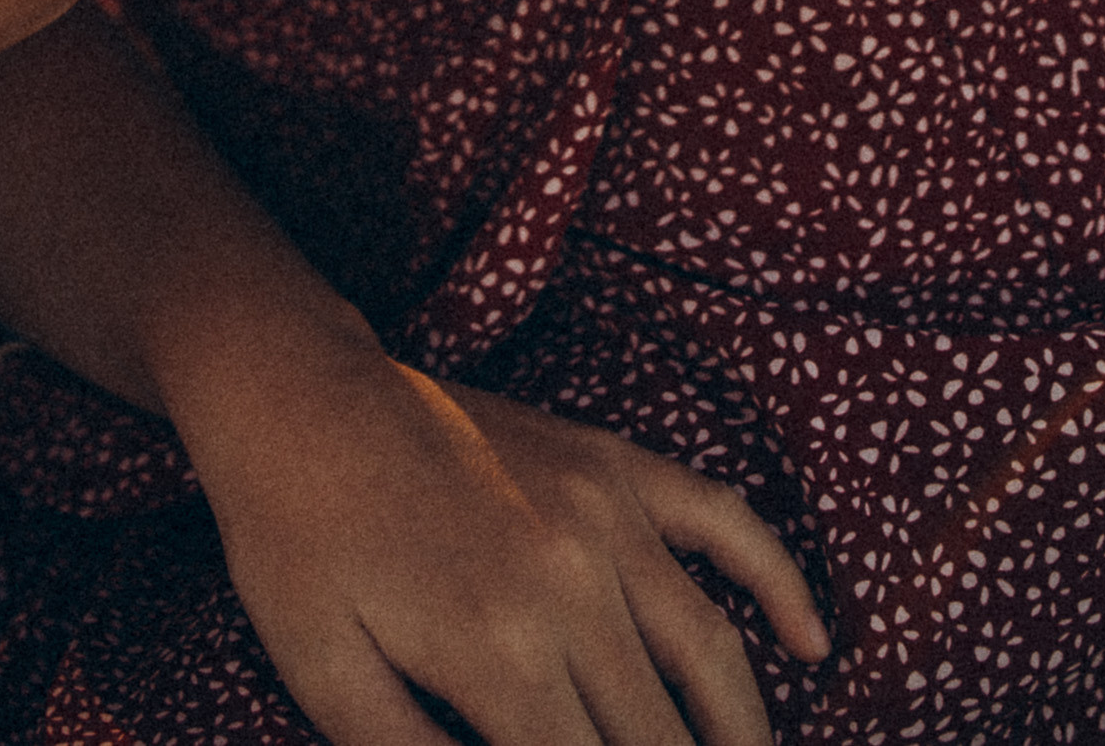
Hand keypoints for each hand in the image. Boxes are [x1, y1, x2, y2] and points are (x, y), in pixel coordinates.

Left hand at [180, 331, 826, 745]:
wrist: (295, 394)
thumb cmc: (295, 546)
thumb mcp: (328, 681)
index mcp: (501, 649)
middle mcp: (573, 580)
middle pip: (663, 739)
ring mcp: (604, 511)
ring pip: (713, 655)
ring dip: (742, 734)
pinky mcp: (613, 461)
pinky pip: (724, 522)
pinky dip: (777, 584)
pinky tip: (809, 642)